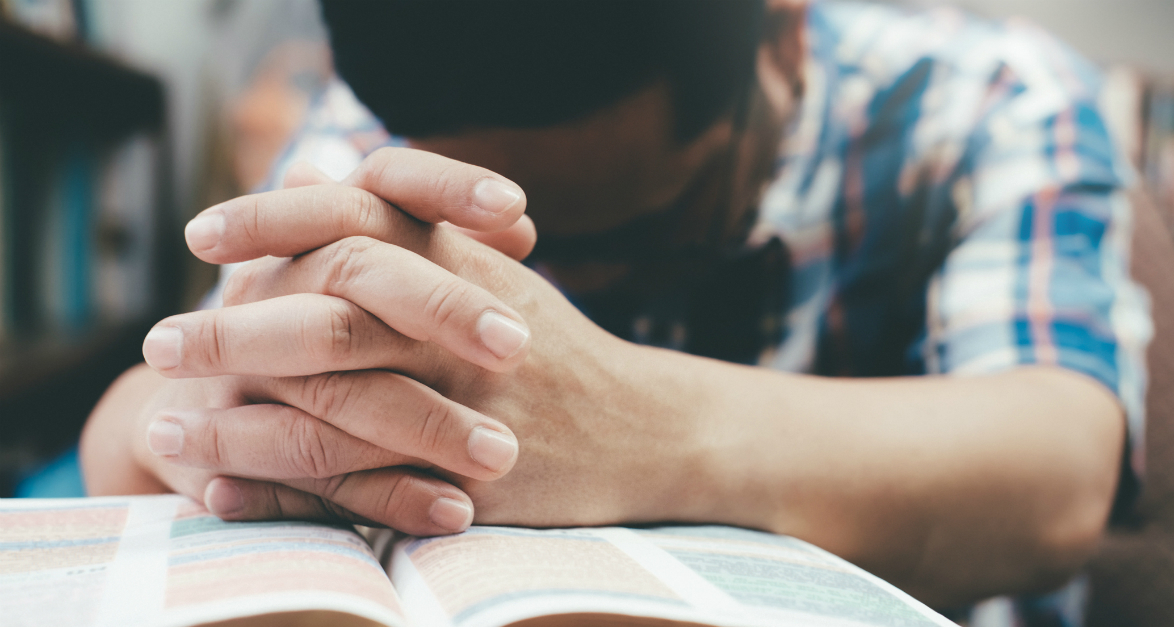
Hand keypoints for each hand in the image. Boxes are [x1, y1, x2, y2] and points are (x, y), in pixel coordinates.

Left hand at [147, 148, 707, 529]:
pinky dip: (286, 494)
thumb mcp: (490, 272)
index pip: (356, 220)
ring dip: (241, 426)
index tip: (203, 236)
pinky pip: (362, 488)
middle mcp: (463, 326)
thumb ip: (409, 227)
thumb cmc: (557, 350)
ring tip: (170, 435)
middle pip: (332, 315)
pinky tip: (226, 495)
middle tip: (161, 345)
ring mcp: (470, 404)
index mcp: (465, 264)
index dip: (272, 220)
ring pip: (335, 409)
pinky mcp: (472, 477)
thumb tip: (319, 168)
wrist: (646, 428)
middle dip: (235, 332)